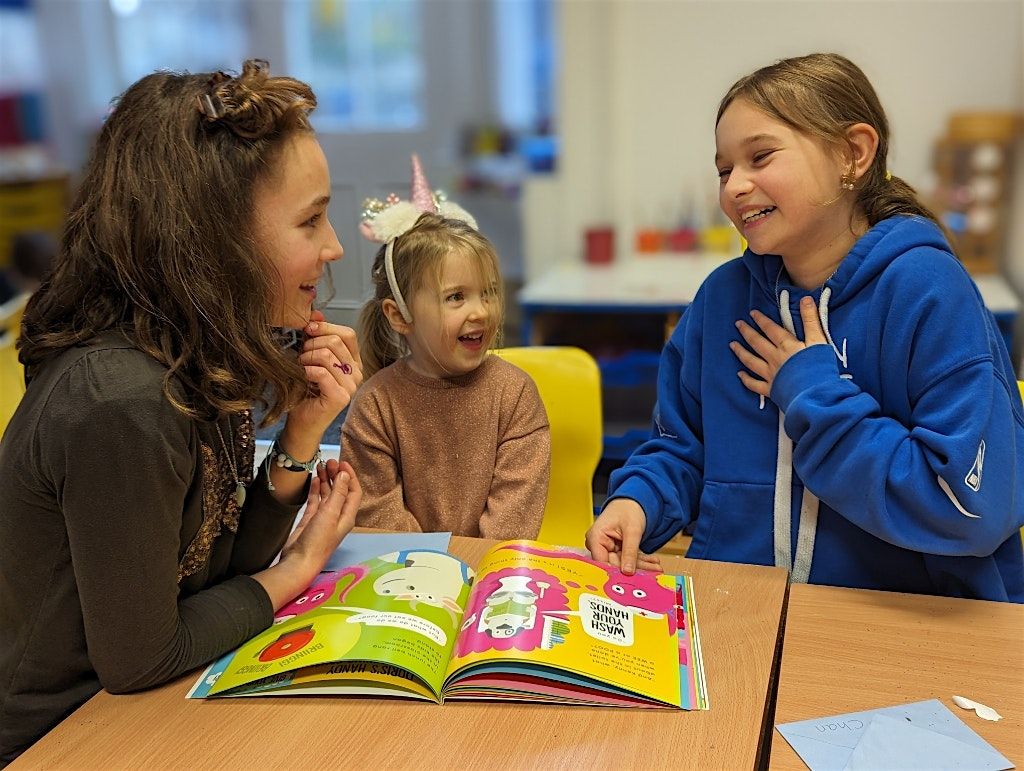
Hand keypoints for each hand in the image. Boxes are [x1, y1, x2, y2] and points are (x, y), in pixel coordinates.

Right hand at [281, 460, 360, 566]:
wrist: (299, 561)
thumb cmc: (317, 542)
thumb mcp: (330, 514)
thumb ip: (338, 493)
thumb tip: (345, 475)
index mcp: (347, 516)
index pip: (354, 491)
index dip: (350, 476)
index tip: (342, 463)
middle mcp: (337, 516)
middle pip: (340, 490)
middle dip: (336, 475)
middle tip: (329, 462)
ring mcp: (324, 518)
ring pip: (327, 494)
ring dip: (325, 480)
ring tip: (320, 466)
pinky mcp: (311, 520)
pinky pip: (316, 501)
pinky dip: (316, 490)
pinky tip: (314, 480)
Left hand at [288, 310, 363, 437]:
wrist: (300, 423)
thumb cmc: (304, 391)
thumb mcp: (309, 358)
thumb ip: (315, 336)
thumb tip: (315, 313)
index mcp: (353, 362)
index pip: (347, 333)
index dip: (325, 327)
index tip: (307, 330)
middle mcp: (356, 373)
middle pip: (335, 342)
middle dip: (311, 345)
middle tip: (300, 357)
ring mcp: (351, 386)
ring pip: (326, 355)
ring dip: (306, 359)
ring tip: (300, 369)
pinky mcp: (341, 397)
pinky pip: (321, 372)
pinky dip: (306, 372)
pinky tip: (303, 378)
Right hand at [586, 499, 660, 574]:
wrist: (633, 501)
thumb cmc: (628, 508)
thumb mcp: (632, 530)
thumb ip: (630, 552)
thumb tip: (627, 571)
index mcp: (595, 536)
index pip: (602, 561)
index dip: (616, 571)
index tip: (632, 578)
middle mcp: (598, 543)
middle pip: (614, 563)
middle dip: (635, 568)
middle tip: (652, 572)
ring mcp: (607, 547)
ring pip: (623, 562)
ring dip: (641, 565)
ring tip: (656, 567)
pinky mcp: (615, 549)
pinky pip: (627, 558)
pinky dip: (640, 560)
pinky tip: (652, 562)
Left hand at [730, 297, 826, 396]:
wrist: (816, 394)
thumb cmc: (819, 367)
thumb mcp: (819, 340)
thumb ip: (811, 319)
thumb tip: (806, 299)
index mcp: (786, 346)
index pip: (770, 329)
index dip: (761, 320)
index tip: (752, 313)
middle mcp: (774, 358)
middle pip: (757, 343)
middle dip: (747, 332)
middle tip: (738, 324)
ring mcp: (771, 375)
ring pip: (751, 361)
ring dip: (741, 352)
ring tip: (732, 345)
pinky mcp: (771, 389)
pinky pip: (755, 384)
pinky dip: (746, 379)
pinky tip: (740, 374)